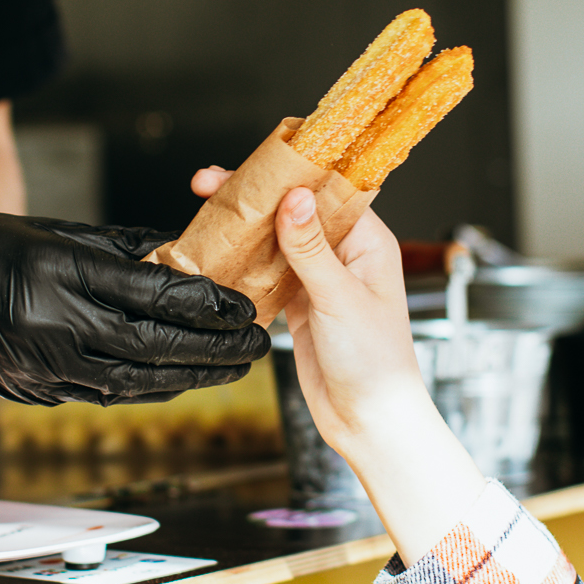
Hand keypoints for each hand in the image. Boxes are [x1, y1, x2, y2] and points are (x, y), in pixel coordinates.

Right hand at [0, 199, 270, 404]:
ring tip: (229, 368)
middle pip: (155, 346)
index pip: (155, 296)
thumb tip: (175, 253)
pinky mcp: (31, 390)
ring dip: (189, 377)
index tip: (243, 306)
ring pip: (135, 381)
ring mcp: (40, 366)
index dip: (209, 305)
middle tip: (257, 346)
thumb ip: (115, 247)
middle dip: (214, 349)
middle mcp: (52, 326)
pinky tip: (174, 381)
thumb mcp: (48, 229)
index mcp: (58, 274)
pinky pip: (103, 394)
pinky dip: (145, 388)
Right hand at [189, 164, 427, 449]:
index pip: (329, 191)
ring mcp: (321, 279)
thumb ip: (312, 248)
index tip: (255, 162)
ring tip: (207, 213)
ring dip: (246, 229)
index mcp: (369, 243)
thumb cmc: (376, 363)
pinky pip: (268, 273)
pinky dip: (243, 264)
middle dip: (256, 197)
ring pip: (278, 241)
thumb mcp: (340, 298)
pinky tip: (218, 254)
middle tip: (211, 184)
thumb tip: (295, 197)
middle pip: (296, 211)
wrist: (368, 421)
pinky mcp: (300, 304)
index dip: (291, 173)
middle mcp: (346, 255)